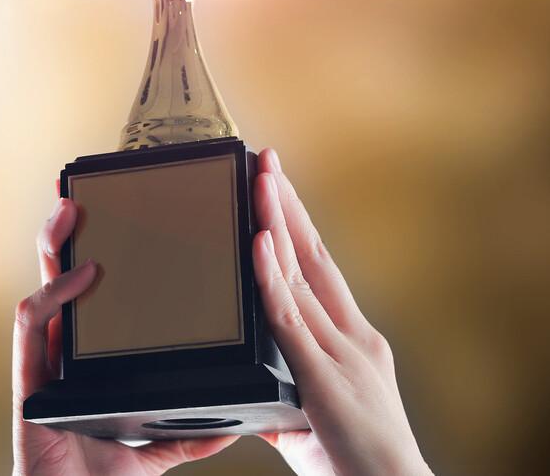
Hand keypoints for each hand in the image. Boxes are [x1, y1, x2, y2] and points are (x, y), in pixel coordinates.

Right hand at [12, 197, 238, 474]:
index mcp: (85, 360)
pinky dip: (56, 294)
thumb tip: (233, 423)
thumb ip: (187, 435)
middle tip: (82, 194)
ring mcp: (44, 360)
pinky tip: (82, 275)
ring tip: (70, 211)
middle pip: (60, 278)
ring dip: (53, 245)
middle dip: (65, 233)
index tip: (111, 217)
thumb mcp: (154, 450)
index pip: (87, 297)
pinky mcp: (31, 378)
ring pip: (42, 287)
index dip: (92, 254)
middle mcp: (62, 352)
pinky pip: (34, 324)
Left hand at [251, 148, 431, 475]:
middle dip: (286, 204)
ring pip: (299, 274)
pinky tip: (259, 242)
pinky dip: (271, 277)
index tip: (278, 187)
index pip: (319, 268)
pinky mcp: (322, 376)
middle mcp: (351, 336)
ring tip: (258, 179)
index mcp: (352, 340)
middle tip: (264, 159)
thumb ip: (283, 392)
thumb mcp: (312, 416)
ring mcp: (339, 352)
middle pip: (311, 255)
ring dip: (275, 222)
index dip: (297, 224)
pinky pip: (288, 317)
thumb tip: (251, 392)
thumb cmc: (355, 461)